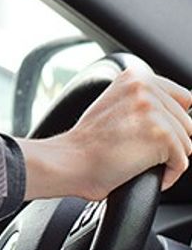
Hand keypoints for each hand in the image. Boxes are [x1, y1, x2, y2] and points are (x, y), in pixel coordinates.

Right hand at [18, 61, 191, 200]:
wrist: (69, 161)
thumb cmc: (86, 142)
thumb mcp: (113, 104)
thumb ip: (142, 100)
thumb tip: (180, 111)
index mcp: (134, 76)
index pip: (182, 98)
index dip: (171, 121)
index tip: (154, 135)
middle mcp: (145, 87)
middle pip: (187, 123)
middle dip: (169, 141)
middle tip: (139, 149)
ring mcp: (154, 110)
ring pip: (187, 143)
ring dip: (167, 159)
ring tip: (139, 161)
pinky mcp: (161, 135)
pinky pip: (182, 162)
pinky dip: (168, 174)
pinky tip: (143, 171)